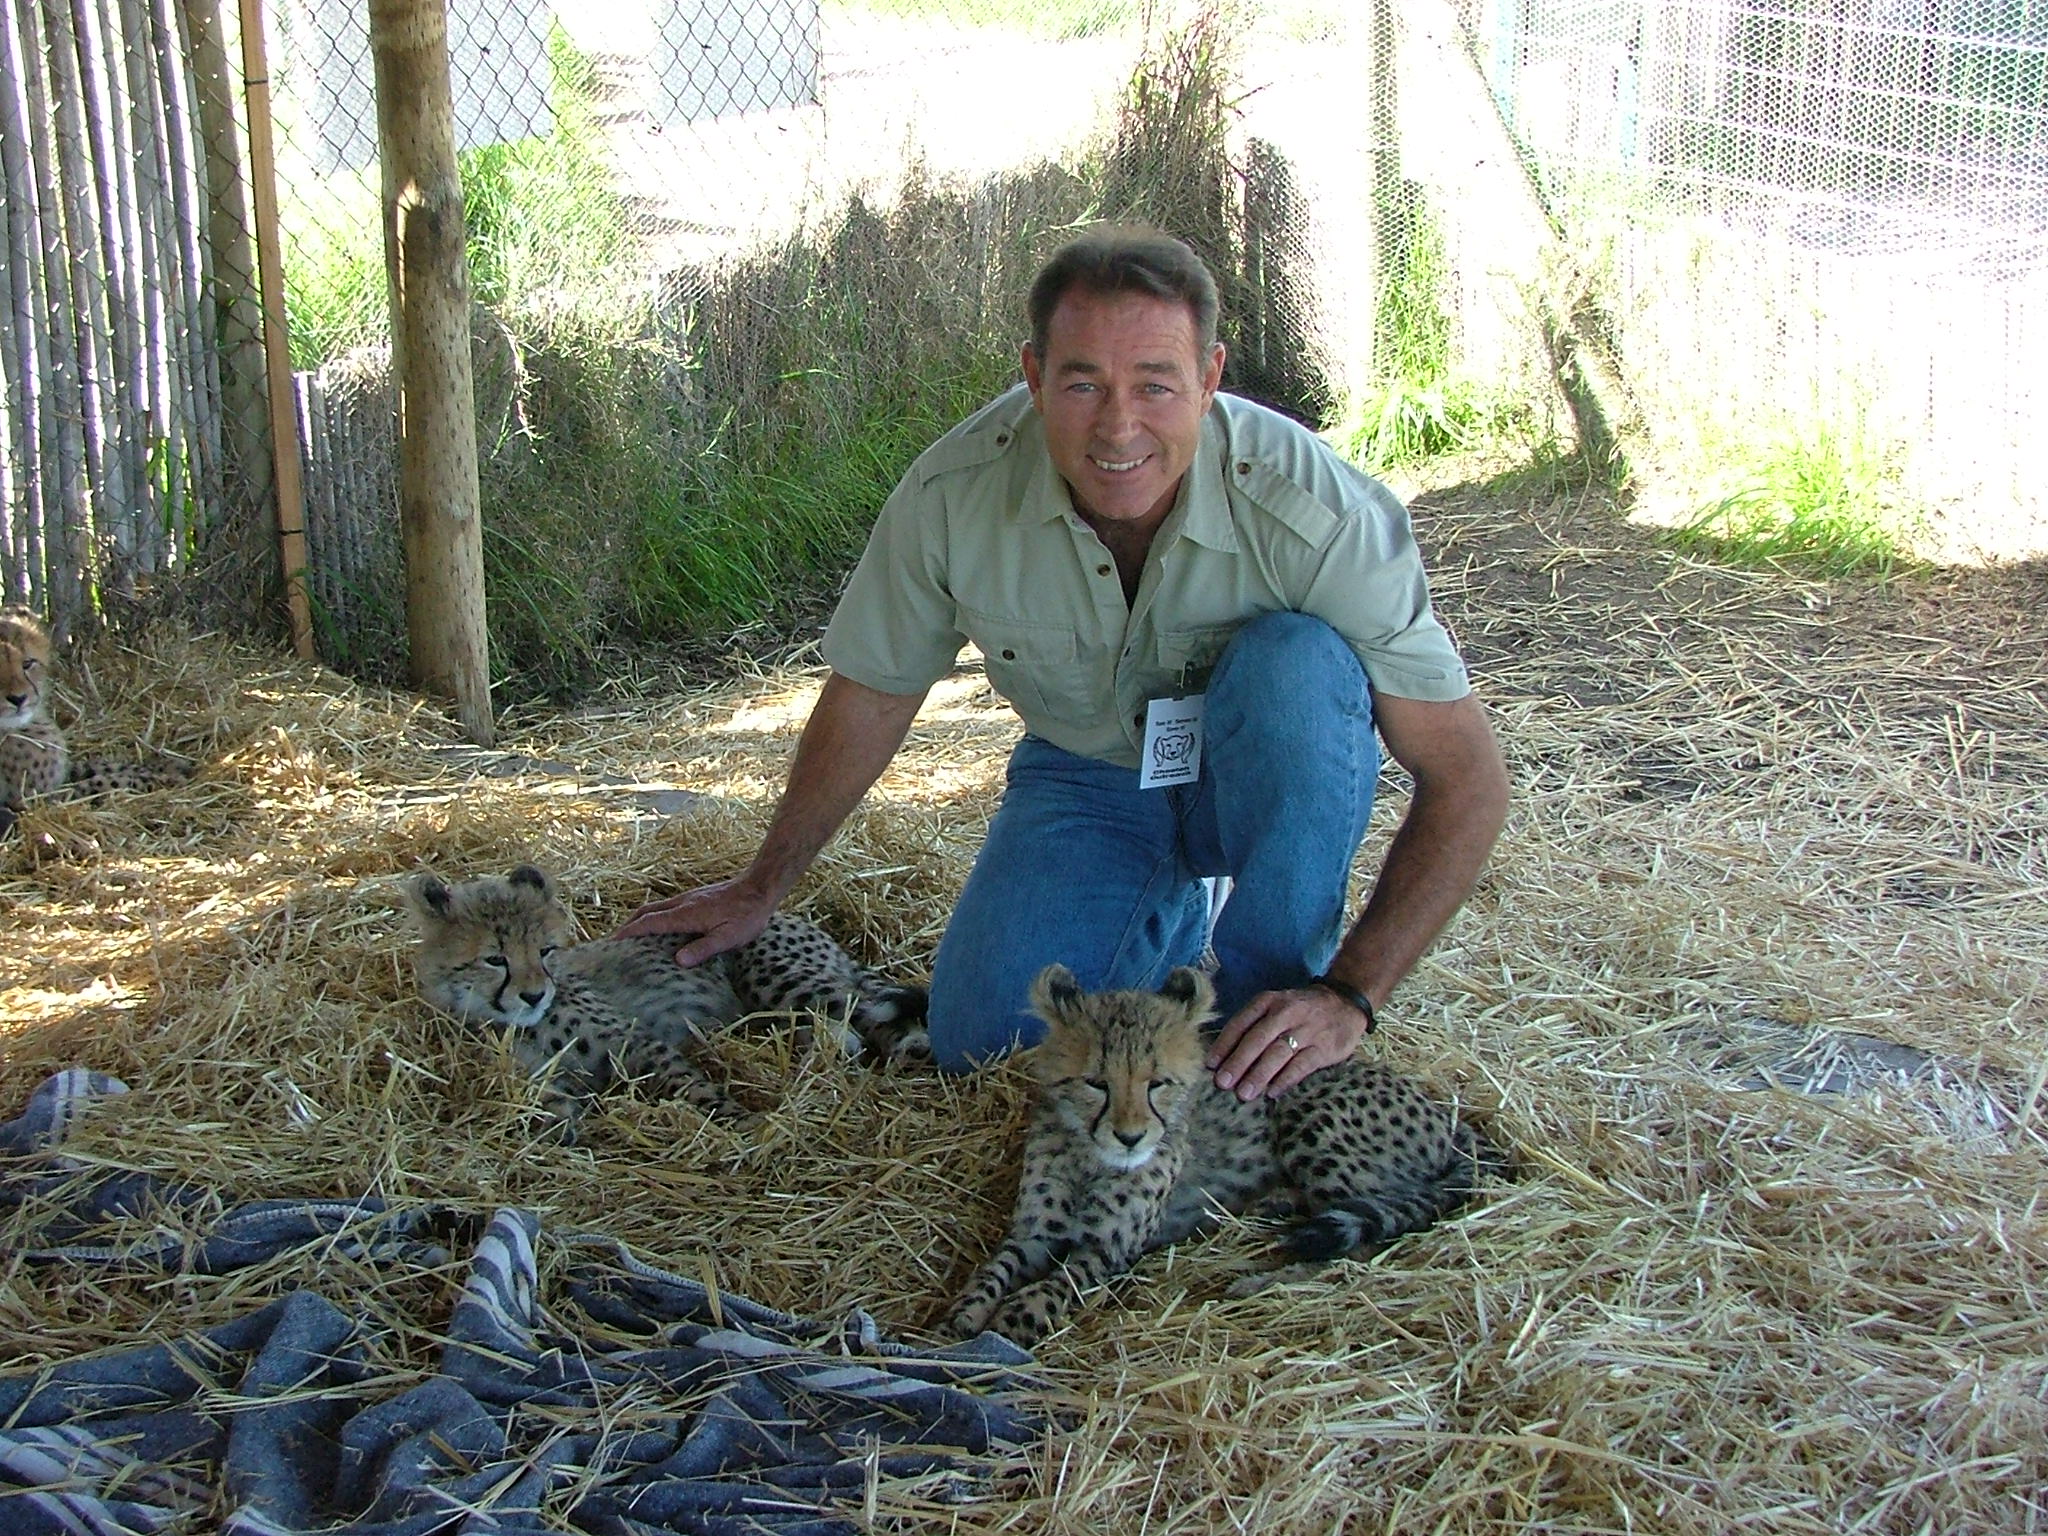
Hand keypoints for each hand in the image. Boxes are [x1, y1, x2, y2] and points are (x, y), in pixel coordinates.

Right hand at [613, 876, 775, 965]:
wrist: (760, 888)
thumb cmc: (747, 915)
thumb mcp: (728, 937)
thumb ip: (704, 948)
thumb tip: (678, 961)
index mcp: (685, 914)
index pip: (649, 922)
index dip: (629, 932)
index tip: (612, 942)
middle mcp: (682, 904)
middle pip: (646, 911)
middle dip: (628, 925)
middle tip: (616, 941)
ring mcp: (688, 899)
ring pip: (656, 907)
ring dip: (640, 919)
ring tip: (632, 935)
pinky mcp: (696, 898)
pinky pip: (666, 906)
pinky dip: (654, 916)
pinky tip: (661, 927)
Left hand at [1206, 986, 1372, 1100]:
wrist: (1344, 1003)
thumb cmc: (1300, 1009)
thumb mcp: (1276, 1005)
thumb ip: (1254, 1024)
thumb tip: (1225, 1055)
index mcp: (1269, 1001)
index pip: (1241, 1022)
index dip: (1225, 1044)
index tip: (1210, 1065)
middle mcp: (1286, 1012)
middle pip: (1257, 1039)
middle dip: (1238, 1063)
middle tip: (1223, 1083)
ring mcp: (1307, 1030)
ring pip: (1278, 1053)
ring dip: (1259, 1075)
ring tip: (1244, 1093)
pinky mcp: (1324, 1047)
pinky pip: (1301, 1066)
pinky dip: (1285, 1080)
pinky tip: (1272, 1093)